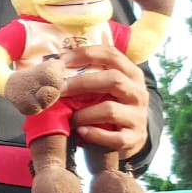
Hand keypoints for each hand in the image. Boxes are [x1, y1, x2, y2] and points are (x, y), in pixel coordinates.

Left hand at [62, 44, 150, 159]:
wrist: (130, 137)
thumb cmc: (110, 108)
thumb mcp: (107, 89)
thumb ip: (90, 77)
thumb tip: (54, 66)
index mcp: (131, 75)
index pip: (112, 55)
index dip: (86, 54)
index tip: (62, 60)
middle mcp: (138, 93)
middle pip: (113, 79)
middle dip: (81, 83)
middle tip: (59, 90)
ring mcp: (138, 116)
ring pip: (110, 110)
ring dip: (83, 114)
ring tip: (69, 118)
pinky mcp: (133, 138)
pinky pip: (113, 137)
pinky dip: (94, 134)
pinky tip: (81, 132)